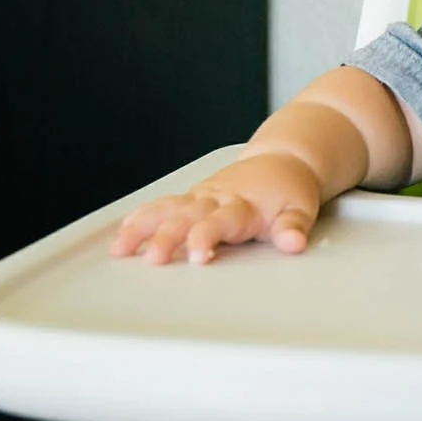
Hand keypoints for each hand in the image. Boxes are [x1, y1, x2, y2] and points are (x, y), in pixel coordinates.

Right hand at [109, 151, 323, 264]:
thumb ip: (294, 228)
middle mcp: (216, 199)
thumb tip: (294, 242)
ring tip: (120, 248)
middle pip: (186, 218)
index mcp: (241, 205)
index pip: (219, 222)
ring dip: (143, 228)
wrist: (283, 161)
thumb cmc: (288, 190)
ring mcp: (200, 197)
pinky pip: (162, 206)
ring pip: (166, 210)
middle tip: (153, 258)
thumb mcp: (301, 210)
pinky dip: (141, 218)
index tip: (199, 256)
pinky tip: (122, 235)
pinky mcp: (192, 198)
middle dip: (167, 238)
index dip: (207, 238)